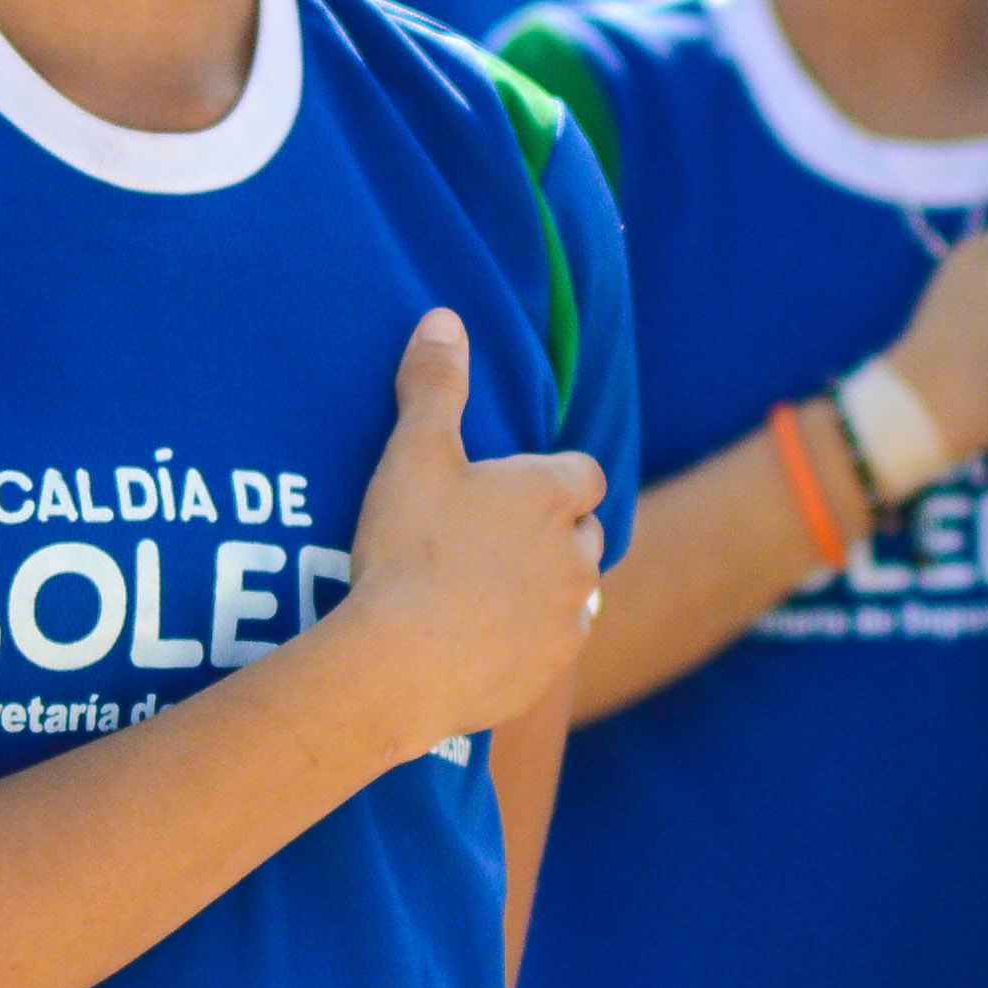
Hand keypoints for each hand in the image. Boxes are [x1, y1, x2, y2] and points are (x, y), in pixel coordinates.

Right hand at [331, 310, 608, 768]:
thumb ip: (435, 385)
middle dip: (555, 533)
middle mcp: (576, 554)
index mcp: (551, 495)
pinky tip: (485, 641)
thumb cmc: (408, 550)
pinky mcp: (550, 669)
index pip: (585, 473)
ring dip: (547, 586)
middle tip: (494, 539)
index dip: (554, 478)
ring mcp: (568, 616)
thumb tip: (444, 318)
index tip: (515, 487)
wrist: (401, 663)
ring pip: (575, 592)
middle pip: (586, 533)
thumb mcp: (413, 454)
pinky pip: (554, 645)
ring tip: (489, 591)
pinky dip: (530, 639)